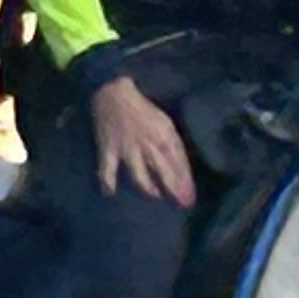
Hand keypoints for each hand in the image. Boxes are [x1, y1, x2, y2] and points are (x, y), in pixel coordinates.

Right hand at [89, 78, 195, 206]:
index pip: (179, 163)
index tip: (190, 198)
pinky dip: (108, 182)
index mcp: (165, 135)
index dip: (186, 181)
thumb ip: (172, 144)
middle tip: (181, 204)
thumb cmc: (142, 108)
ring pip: (141, 176)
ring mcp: (128, 148)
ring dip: (149, 189)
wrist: (113, 93)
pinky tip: (109, 193)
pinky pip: (108, 169)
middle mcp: (148, 144)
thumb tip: (180, 166)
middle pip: (164, 172)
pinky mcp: (108, 149)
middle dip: (174, 190)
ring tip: (153, 194)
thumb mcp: (164, 123)